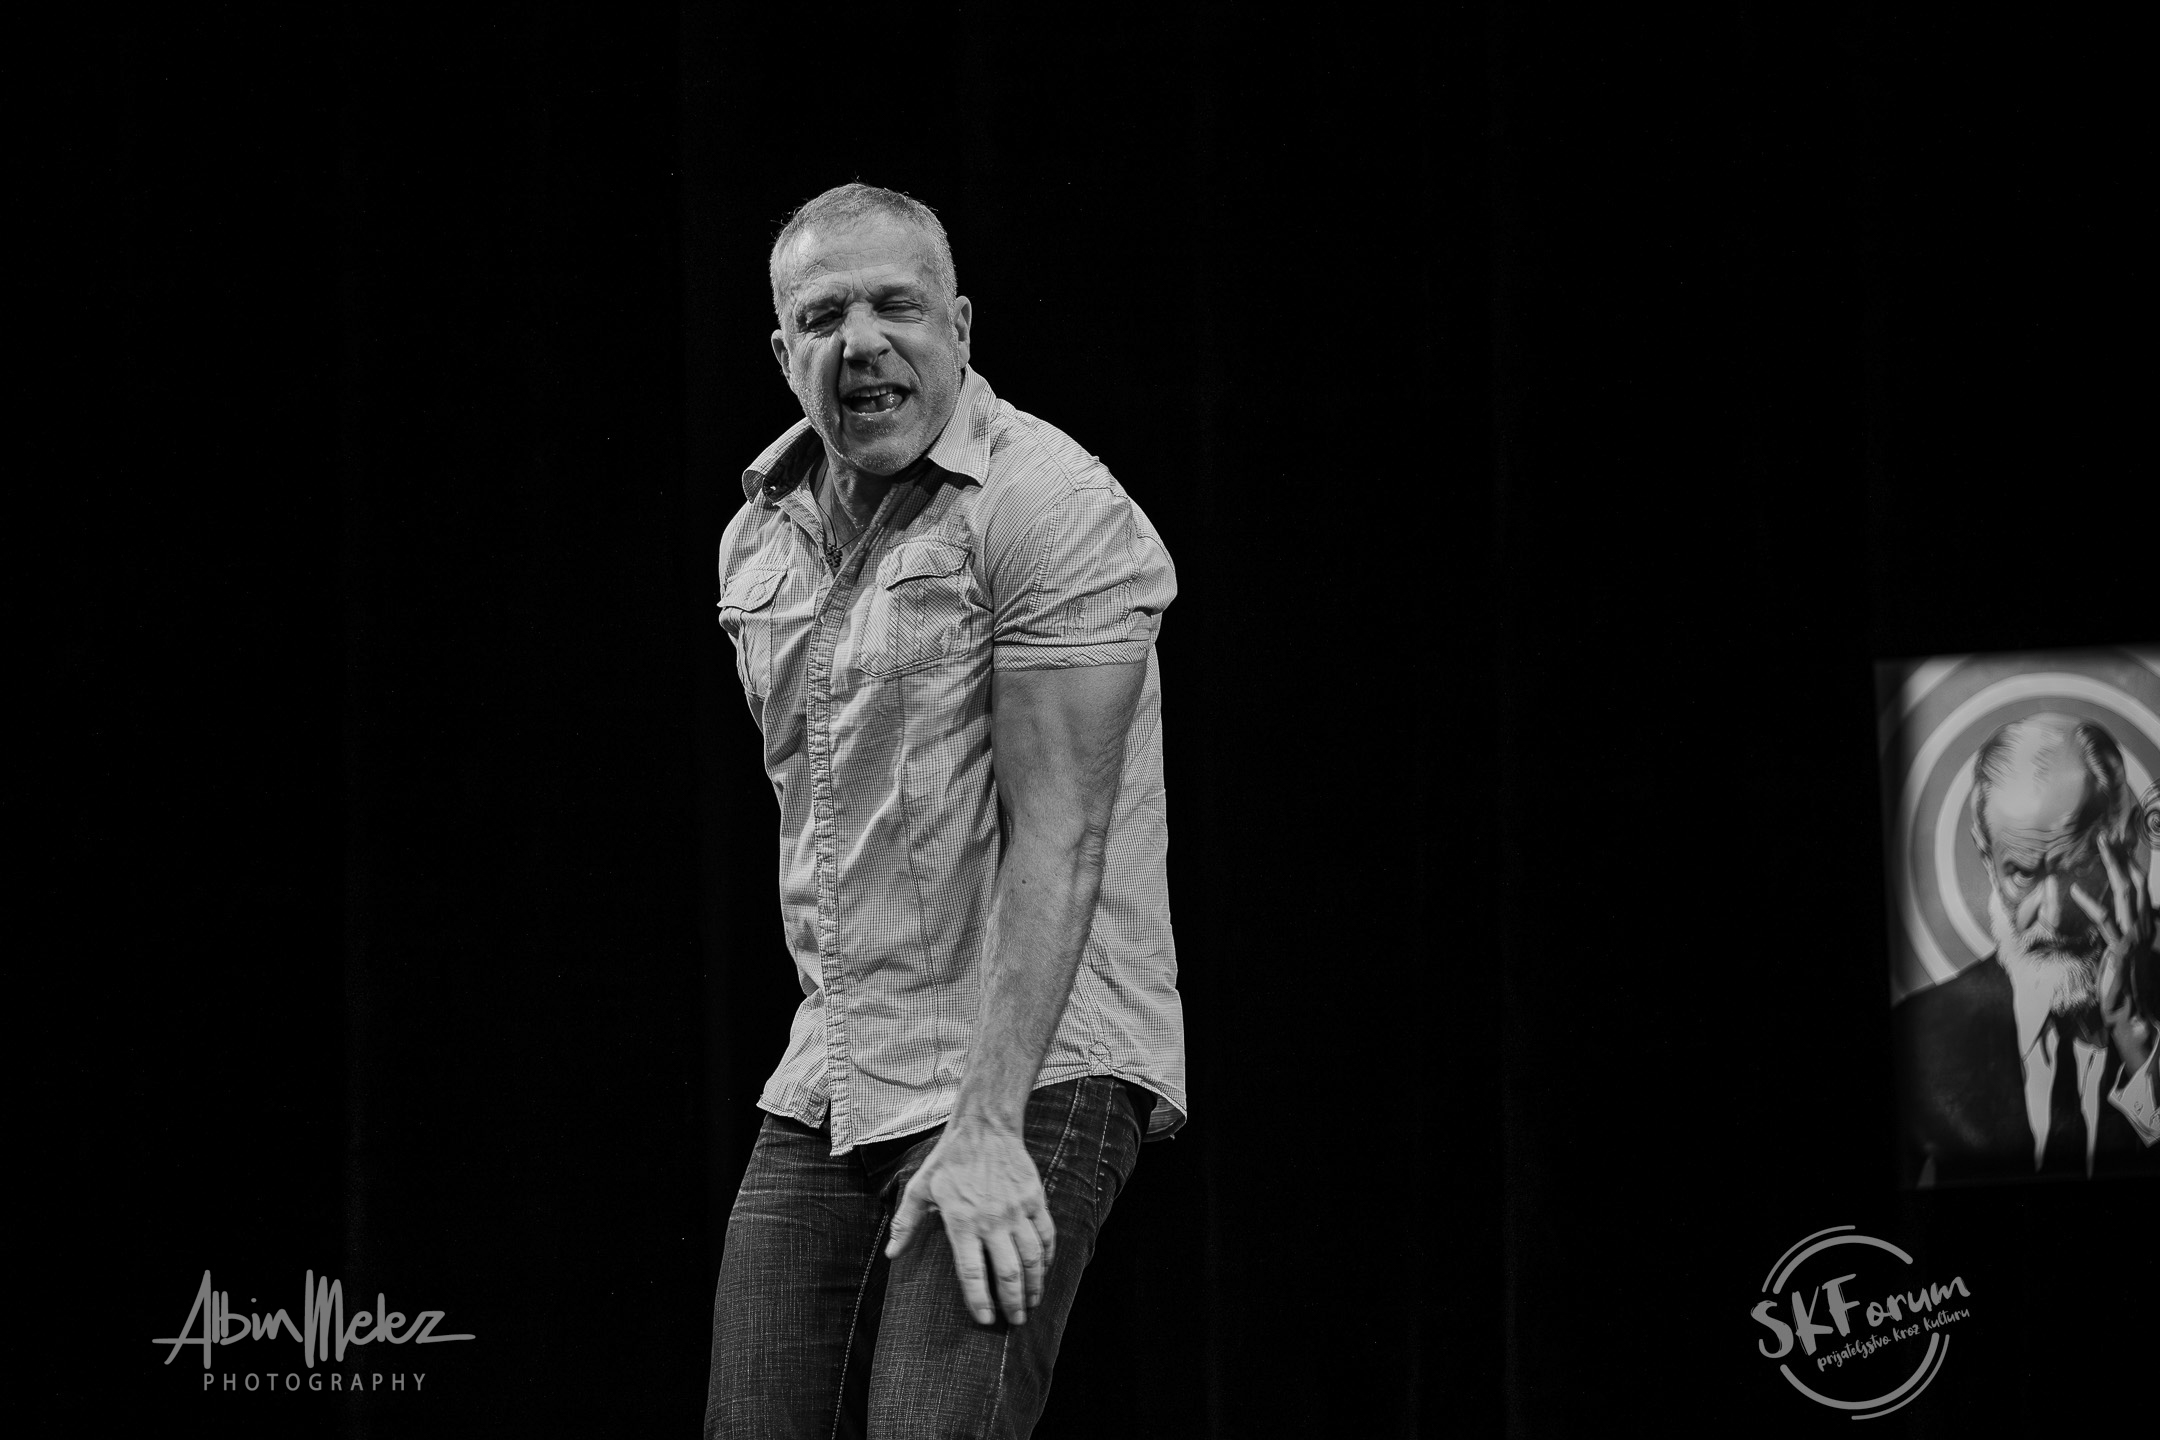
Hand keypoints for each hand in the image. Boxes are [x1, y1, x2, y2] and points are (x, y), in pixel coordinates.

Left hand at [886, 1121, 1054, 1326]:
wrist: (985, 1127)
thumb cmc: (950, 1159)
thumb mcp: (921, 1188)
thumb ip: (906, 1223)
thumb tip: (891, 1255)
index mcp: (962, 1221)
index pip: (972, 1272)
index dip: (979, 1300)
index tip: (985, 1320)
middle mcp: (992, 1220)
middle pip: (1008, 1272)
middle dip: (1013, 1303)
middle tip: (1014, 1321)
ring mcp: (1017, 1210)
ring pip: (1032, 1258)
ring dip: (1034, 1286)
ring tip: (1031, 1305)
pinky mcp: (1035, 1200)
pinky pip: (1047, 1236)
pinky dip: (1047, 1259)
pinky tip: (1042, 1273)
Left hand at [2070, 838, 2155, 1072]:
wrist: (2130, 1009)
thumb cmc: (2122, 980)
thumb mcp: (2121, 949)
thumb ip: (2118, 928)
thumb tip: (2106, 910)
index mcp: (2145, 924)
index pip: (2139, 889)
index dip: (2130, 866)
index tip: (2117, 845)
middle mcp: (2144, 927)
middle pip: (2133, 885)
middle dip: (2121, 859)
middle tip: (2105, 836)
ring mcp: (2134, 937)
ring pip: (2123, 895)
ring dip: (2112, 869)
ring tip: (2097, 849)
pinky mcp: (2120, 949)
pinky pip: (2105, 922)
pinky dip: (2090, 904)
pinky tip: (2075, 891)